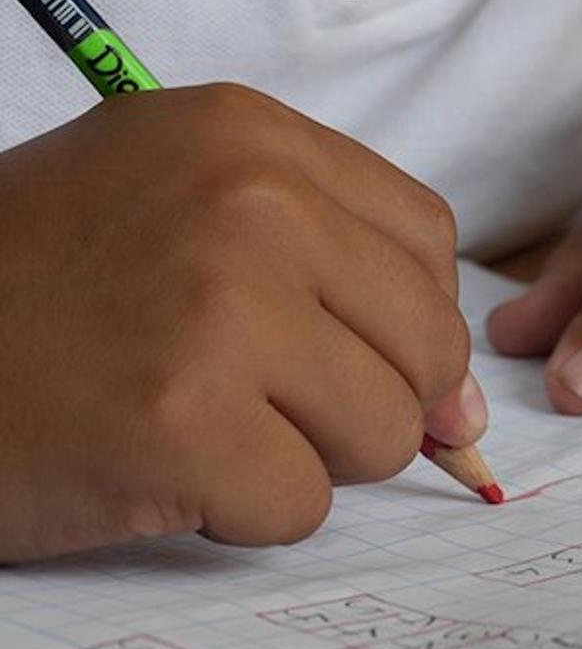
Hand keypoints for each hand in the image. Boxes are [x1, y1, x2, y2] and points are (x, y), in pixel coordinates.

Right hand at [0, 84, 483, 562]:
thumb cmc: (48, 289)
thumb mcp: (190, 217)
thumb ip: (341, 282)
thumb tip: (466, 408)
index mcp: (251, 138)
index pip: (427, 242)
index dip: (408, 318)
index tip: (363, 354)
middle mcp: (248, 204)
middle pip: (428, 343)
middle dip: (369, 398)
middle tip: (266, 397)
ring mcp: (219, 311)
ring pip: (385, 432)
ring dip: (307, 455)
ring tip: (208, 421)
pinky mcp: (183, 424)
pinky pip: (304, 505)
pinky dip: (244, 509)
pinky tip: (166, 464)